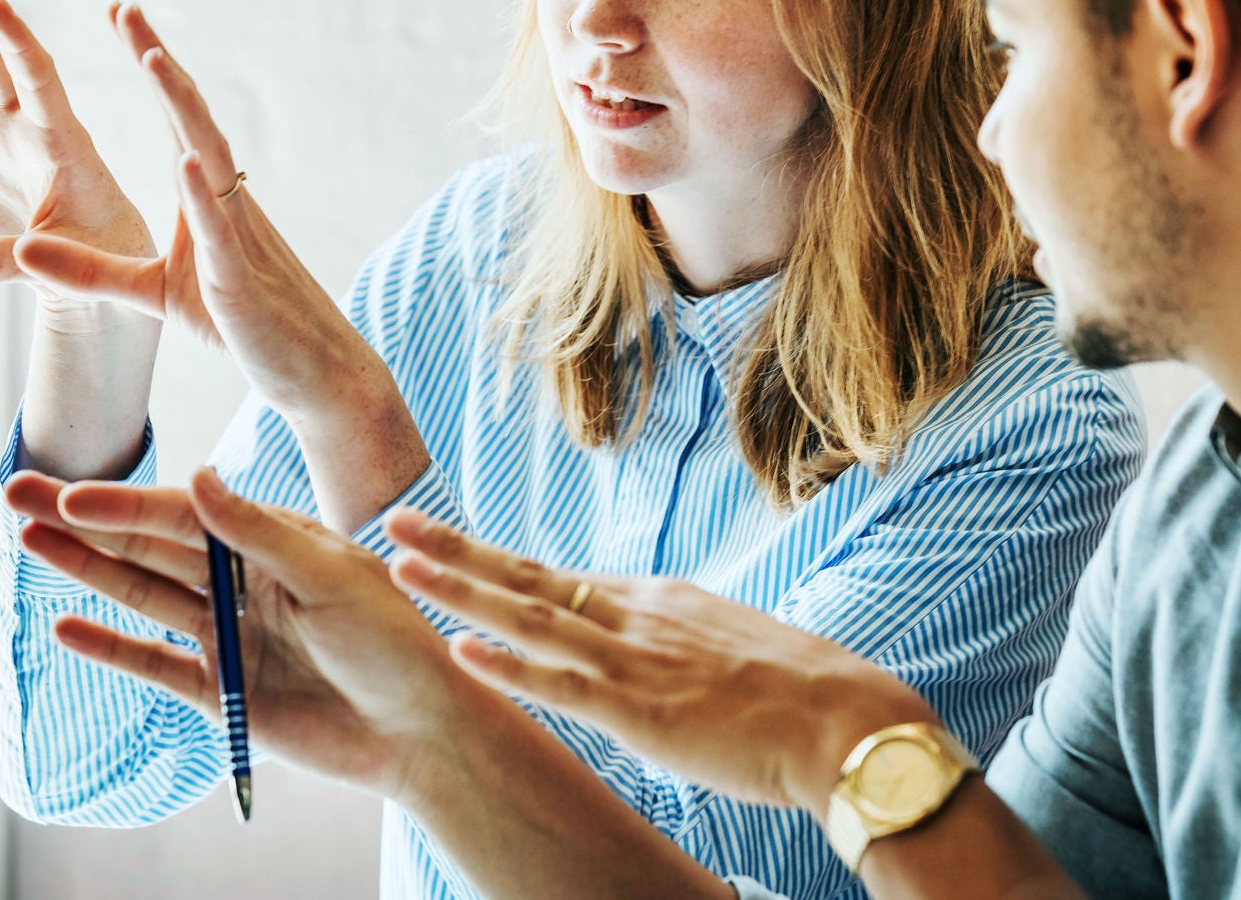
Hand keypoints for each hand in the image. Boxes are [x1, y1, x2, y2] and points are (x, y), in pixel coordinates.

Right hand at [5, 468, 480, 799]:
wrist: (420, 728)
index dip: (125, 505)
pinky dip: (110, 647)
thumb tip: (198, 477)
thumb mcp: (332, 576)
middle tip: (17, 491)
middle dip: (83, 520)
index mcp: (272, 541)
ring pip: (142, 595)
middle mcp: (243, 581)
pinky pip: (155, 665)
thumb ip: (259, 532)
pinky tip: (65, 626)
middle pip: (148, 545)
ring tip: (28, 541)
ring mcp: (228, 635)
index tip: (72, 493)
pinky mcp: (224, 692)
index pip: (183, 515)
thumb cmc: (395, 639)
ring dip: (86, 569)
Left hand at [6, 4, 393, 427]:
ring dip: (182, 107)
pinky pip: (220, 228)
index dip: (151, 66)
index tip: (122, 16)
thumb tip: (24, 248)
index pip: (176, 118)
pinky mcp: (239, 278)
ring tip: (152, 59)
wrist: (312, 370)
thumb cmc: (241, 325)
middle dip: (159, 62)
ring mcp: (238, 234)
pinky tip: (187, 158)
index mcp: (206, 197)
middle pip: (191, 117)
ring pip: (210, 156)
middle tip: (126, 9)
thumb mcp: (151, 293)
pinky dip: (202, 191)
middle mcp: (226, 200)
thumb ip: (89, 271)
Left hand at [385, 508, 939, 817]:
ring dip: (460, 592)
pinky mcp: (643, 712)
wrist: (847, 720)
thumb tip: (646, 649)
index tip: (440, 540)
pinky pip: (564, 687)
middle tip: (393, 519)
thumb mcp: (722, 645)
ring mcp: (636, 661)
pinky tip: (463, 652)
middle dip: (455, 550)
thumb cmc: (798, 693)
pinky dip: (509, 669)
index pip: (554, 576)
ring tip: (401, 567)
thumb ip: (673, 642)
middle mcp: (636, 616)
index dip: (490, 559)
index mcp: (654, 601)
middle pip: (526, 576)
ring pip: (530, 618)